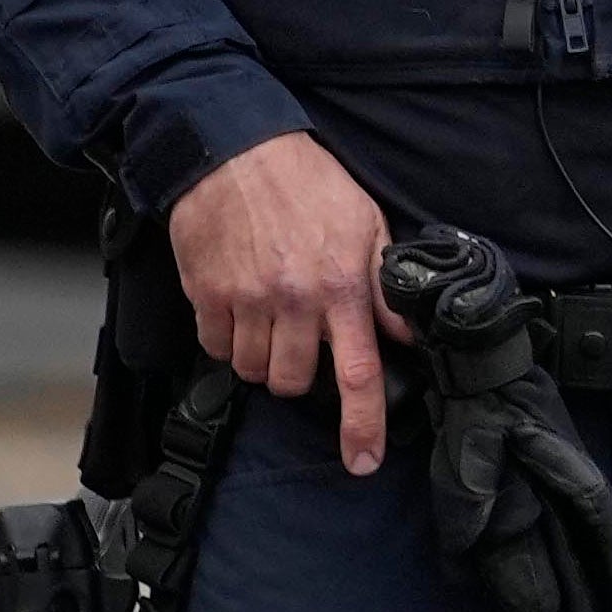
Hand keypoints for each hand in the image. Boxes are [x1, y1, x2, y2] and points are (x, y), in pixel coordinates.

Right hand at [170, 132, 396, 470]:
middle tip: (304, 345)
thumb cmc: (307, 183)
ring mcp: (244, 300)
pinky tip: (238, 312)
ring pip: (254, 371)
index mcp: (341, 287)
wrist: (233, 148)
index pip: (358, 374)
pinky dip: (227, 342)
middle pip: (295, 383)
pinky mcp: (205, 294)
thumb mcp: (366, 225)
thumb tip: (407, 333)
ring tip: (272, 324)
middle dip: (302, 378)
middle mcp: (293, 302)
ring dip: (265, 361)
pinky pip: (215, 347)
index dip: (363, 427)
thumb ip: (383, 284)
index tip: (363, 462)